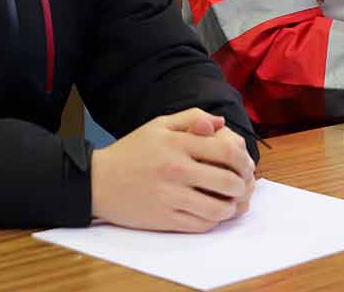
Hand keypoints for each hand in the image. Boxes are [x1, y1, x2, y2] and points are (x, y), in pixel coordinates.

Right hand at [90, 109, 255, 231]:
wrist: (98, 182)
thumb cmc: (130, 151)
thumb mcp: (158, 125)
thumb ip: (191, 118)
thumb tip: (220, 123)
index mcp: (177, 144)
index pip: (226, 151)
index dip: (243, 158)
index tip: (245, 163)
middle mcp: (176, 170)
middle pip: (228, 182)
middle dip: (244, 185)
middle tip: (244, 185)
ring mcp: (171, 197)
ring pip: (218, 208)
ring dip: (233, 206)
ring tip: (233, 201)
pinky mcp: (165, 220)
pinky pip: (201, 225)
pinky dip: (215, 220)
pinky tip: (215, 212)